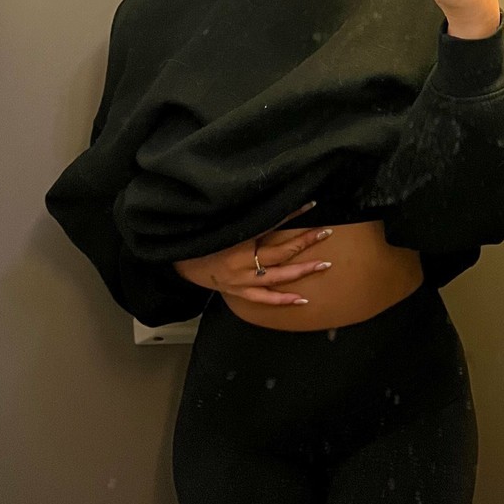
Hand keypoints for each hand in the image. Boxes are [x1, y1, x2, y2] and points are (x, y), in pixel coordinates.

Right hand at [171, 201, 332, 305]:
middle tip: (325, 233)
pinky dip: (282, 300)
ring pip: (276, 277)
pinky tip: (301, 299)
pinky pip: (263, 299)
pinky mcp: (238, 292)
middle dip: (304, 242)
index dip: (292, 216)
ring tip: (323, 264)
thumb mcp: (224, 222)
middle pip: (279, 253)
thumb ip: (249, 217)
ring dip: (301, 271)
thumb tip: (274, 204)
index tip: (310, 205)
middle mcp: (240, 262)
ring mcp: (240, 280)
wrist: (178, 259)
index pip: (271, 226)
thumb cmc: (202, 237)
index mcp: (236, 240)